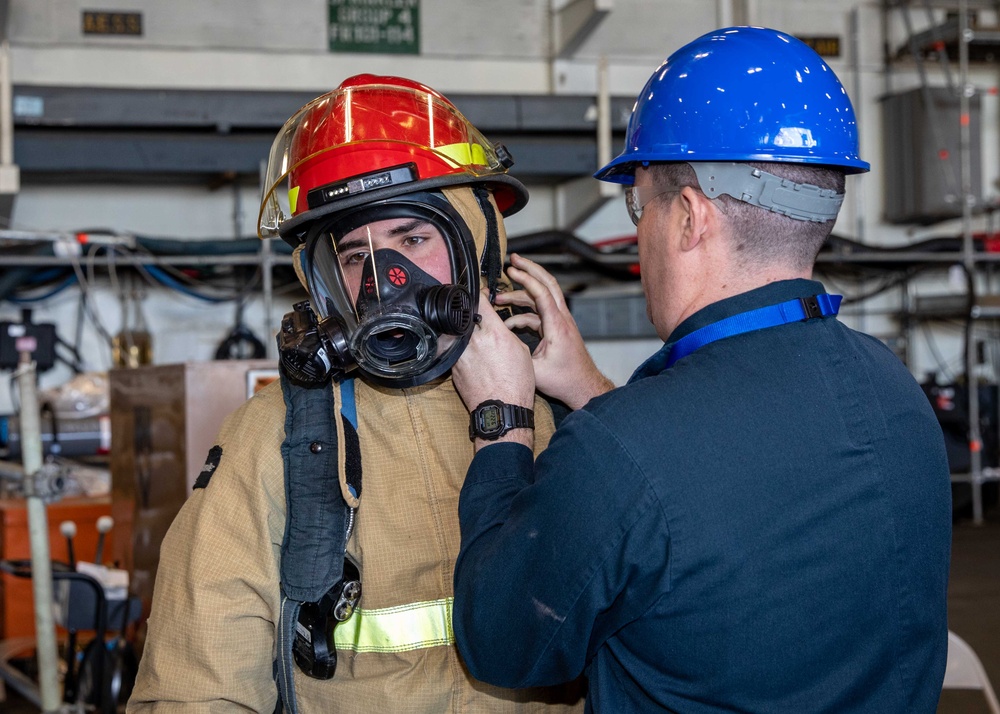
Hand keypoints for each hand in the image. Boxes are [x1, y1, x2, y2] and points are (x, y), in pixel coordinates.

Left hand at [452, 289, 535, 447]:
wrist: (502, 409)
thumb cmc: (516, 383)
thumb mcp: (520, 350)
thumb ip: (505, 331)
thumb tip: (497, 323)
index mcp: (493, 333)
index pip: (480, 300)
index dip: (480, 293)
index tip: (481, 292)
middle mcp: (472, 341)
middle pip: (465, 314)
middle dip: (470, 310)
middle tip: (476, 311)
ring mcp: (459, 353)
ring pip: (456, 330)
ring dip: (463, 328)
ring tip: (473, 333)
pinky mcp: (452, 366)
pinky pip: (454, 348)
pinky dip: (460, 346)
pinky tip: (472, 353)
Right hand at [497, 253, 613, 409]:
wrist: (584, 387)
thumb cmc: (566, 381)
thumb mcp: (535, 371)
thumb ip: (516, 354)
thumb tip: (497, 343)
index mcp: (557, 326)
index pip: (542, 293)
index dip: (526, 279)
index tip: (511, 270)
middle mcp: (561, 319)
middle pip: (548, 283)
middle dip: (530, 269)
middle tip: (513, 260)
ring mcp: (560, 322)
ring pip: (542, 297)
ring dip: (522, 293)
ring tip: (500, 297)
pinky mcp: (557, 328)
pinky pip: (539, 312)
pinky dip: (524, 312)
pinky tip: (509, 322)